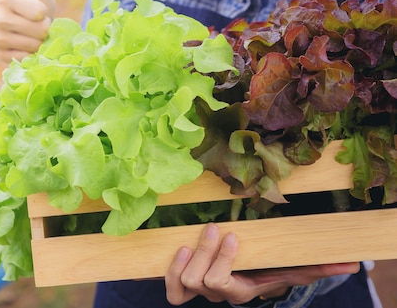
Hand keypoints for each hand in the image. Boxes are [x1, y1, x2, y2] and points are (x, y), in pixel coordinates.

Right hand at [0, 0, 55, 62]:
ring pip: (29, 46)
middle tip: (43, 25)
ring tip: (37, 36)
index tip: (43, 10)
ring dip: (40, 43)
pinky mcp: (0, 56)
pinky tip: (30, 47)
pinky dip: (32, 55)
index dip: (45, 13)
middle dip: (45, 29)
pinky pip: (23, 59)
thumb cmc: (38, 2)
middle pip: (33, 30)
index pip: (36, 11)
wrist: (39, 27)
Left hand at [165, 223, 360, 305]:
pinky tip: (182, 248)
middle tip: (216, 229)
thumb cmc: (268, 269)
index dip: (223, 260)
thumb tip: (351, 263)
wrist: (248, 278)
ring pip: (185, 283)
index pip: (224, 284)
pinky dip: (172, 270)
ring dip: (189, 259)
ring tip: (197, 237)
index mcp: (241, 291)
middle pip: (202, 283)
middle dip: (206, 254)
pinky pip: (173, 288)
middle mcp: (218, 293)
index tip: (233, 234)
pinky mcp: (185, 283)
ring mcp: (200, 289)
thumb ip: (317, 266)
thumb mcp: (291, 268)